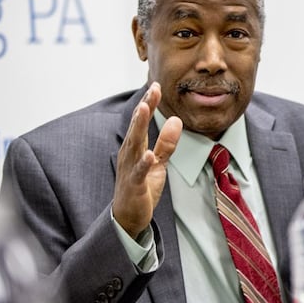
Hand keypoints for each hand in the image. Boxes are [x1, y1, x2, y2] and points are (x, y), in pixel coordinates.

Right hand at [112, 82, 181, 237]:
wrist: (127, 217)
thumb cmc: (141, 188)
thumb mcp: (158, 162)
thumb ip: (166, 143)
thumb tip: (176, 120)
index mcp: (134, 147)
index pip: (141, 121)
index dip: (149, 103)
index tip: (156, 85)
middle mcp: (129, 154)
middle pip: (137, 126)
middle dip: (144, 106)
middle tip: (152, 87)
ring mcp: (130, 169)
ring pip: (134, 144)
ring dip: (139, 126)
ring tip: (144, 108)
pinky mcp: (134, 185)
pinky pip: (139, 173)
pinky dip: (144, 163)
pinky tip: (149, 154)